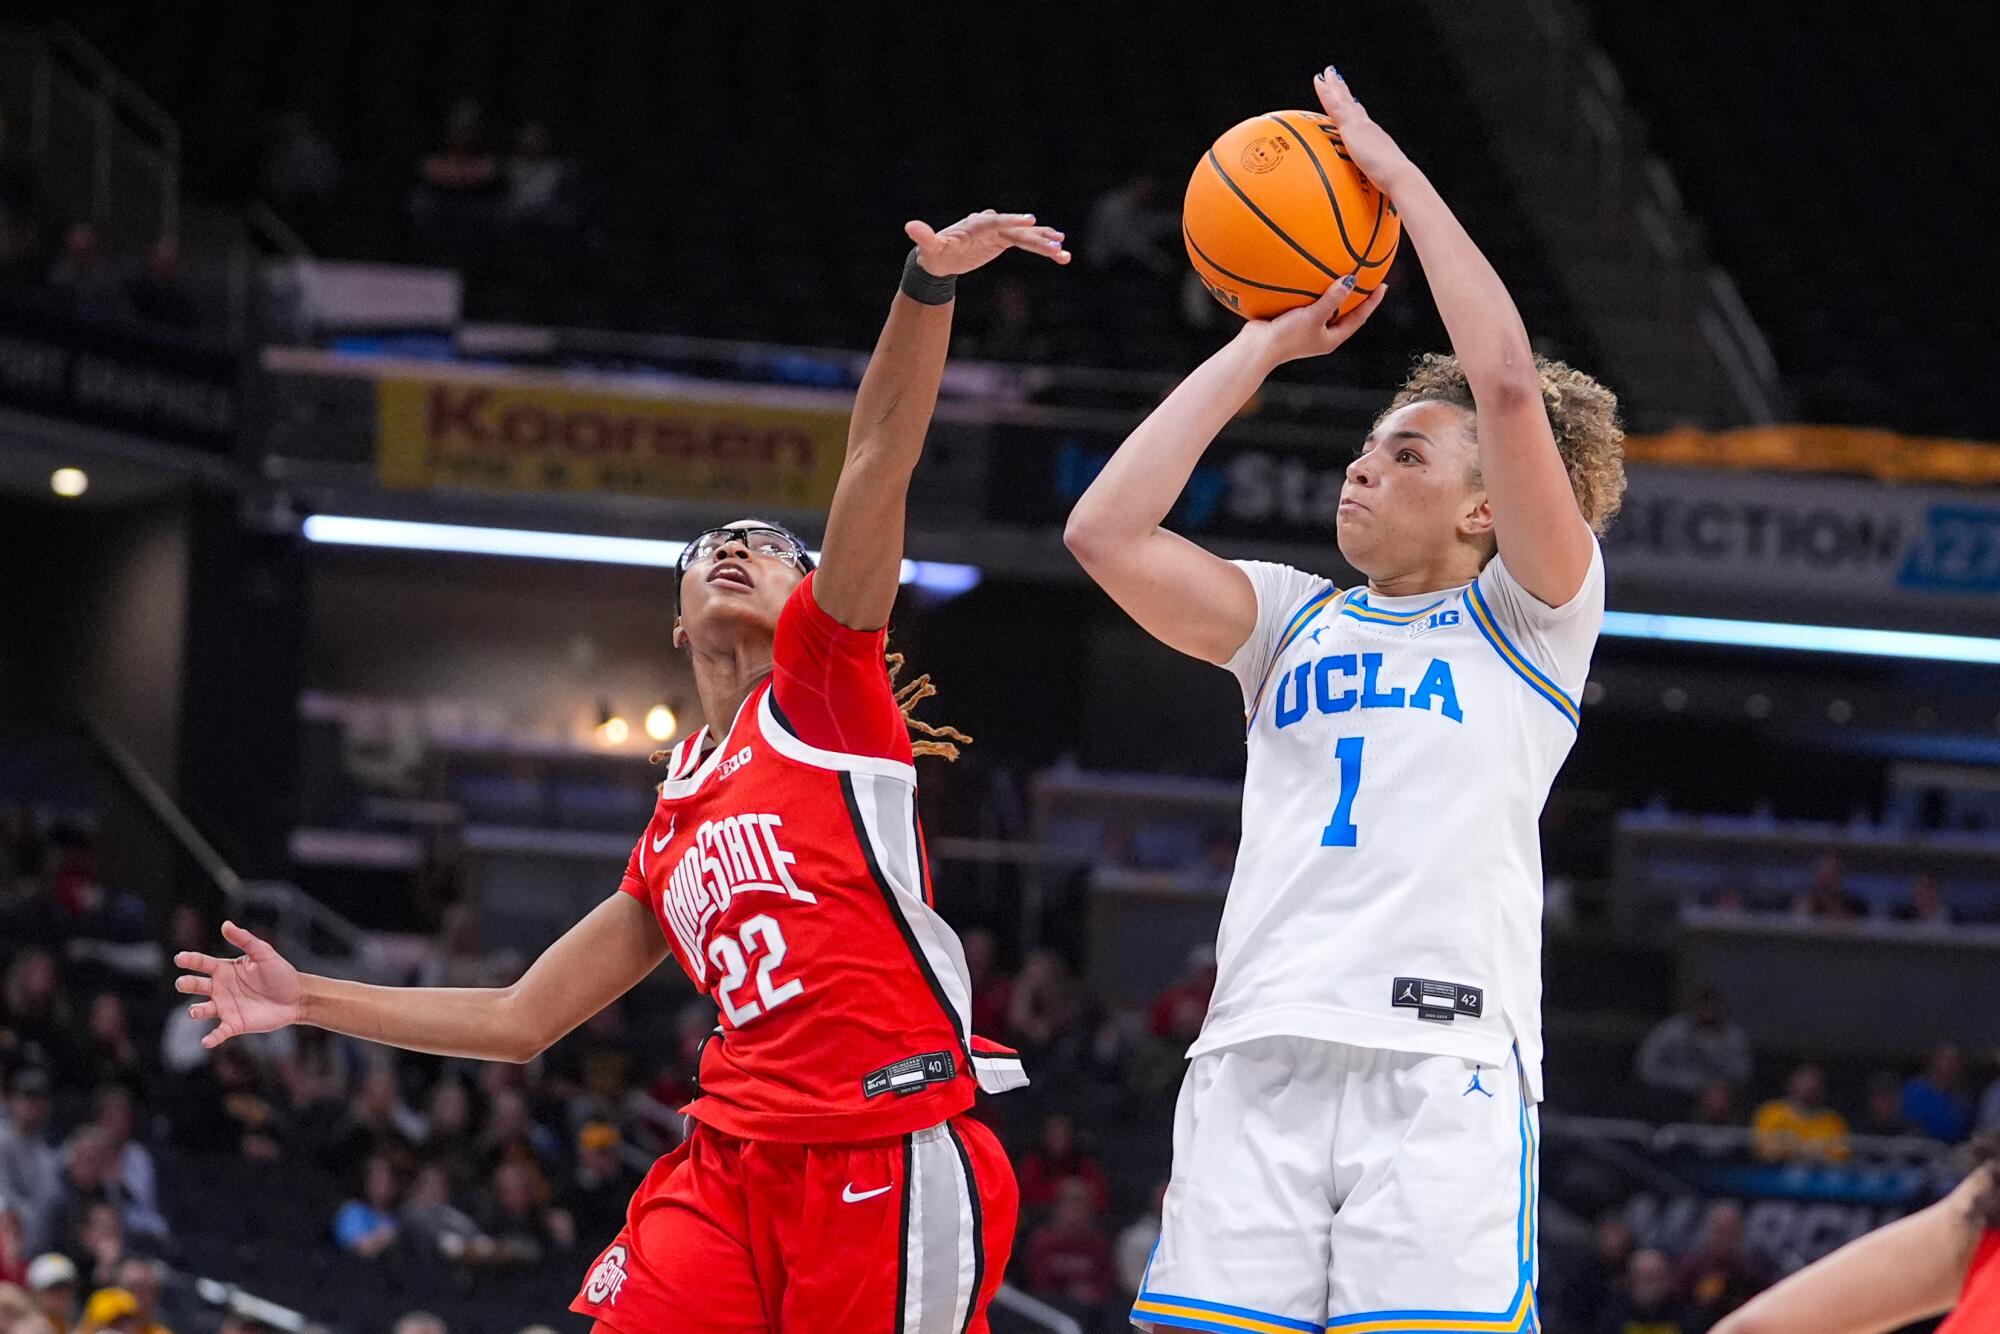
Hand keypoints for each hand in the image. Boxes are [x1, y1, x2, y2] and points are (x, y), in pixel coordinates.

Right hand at [176, 920, 303, 1047]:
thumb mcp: (263, 953)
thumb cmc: (280, 973)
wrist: (297, 997)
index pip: (202, 964)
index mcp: (225, 969)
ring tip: (194, 1011)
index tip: (180, 958)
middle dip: (187, 984)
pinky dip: (212, 1038)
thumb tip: (225, 924)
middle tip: (182, 983)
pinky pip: (219, 1032)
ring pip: (203, 1009)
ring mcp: (225, 1007)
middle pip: (197, 986)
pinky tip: (206, 1042)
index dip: (191, 960)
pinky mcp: (235, 1024)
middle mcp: (220, 988)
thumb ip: (245, 940)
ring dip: (196, 1011)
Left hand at [904, 209, 1070, 276]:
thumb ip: (924, 237)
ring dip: (1046, 244)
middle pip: (1018, 229)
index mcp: (977, 225)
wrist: (940, 257)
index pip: (997, 221)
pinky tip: (1061, 255)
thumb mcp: (928, 248)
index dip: (1013, 220)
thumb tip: (910, 226)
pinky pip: (1028, 243)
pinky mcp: (1005, 240)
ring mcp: (1000, 231)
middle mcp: (991, 224)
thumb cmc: (934, 254)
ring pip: (1027, 236)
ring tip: (1065, 254)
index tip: (1030, 220)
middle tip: (1057, 242)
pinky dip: (1043, 249)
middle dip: (1037, 236)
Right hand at [1240, 277, 1387, 365]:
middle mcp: (1320, 334)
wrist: (1255, 348)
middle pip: (1344, 313)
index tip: (1383, 285)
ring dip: (1331, 292)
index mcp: (1330, 339)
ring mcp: (1305, 328)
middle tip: (1366, 277)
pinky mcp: (1290, 321)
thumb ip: (1333, 299)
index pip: (1358, 318)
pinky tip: (1305, 274)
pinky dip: (1308, 290)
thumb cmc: (1286, 336)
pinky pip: (1305, 302)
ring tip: (1338, 272)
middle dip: (1354, 296)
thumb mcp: (1313, 316)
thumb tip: (1352, 279)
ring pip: (1323, 307)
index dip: (1372, 302)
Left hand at [1313, 66, 1414, 195]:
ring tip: (1326, 73)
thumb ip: (1376, 203)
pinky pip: (1336, 105)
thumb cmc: (1396, 193)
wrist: (1400, 180)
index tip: (1353, 106)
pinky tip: (1319, 81)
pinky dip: (1327, 92)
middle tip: (1337, 80)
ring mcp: (1362, 127)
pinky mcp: (1353, 128)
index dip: (1358, 116)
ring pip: (1345, 101)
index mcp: (1376, 145)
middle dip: (1346, 94)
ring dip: (1335, 87)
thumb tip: (1378, 227)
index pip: (1365, 127)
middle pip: (1355, 108)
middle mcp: (1371, 131)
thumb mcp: (1382, 196)